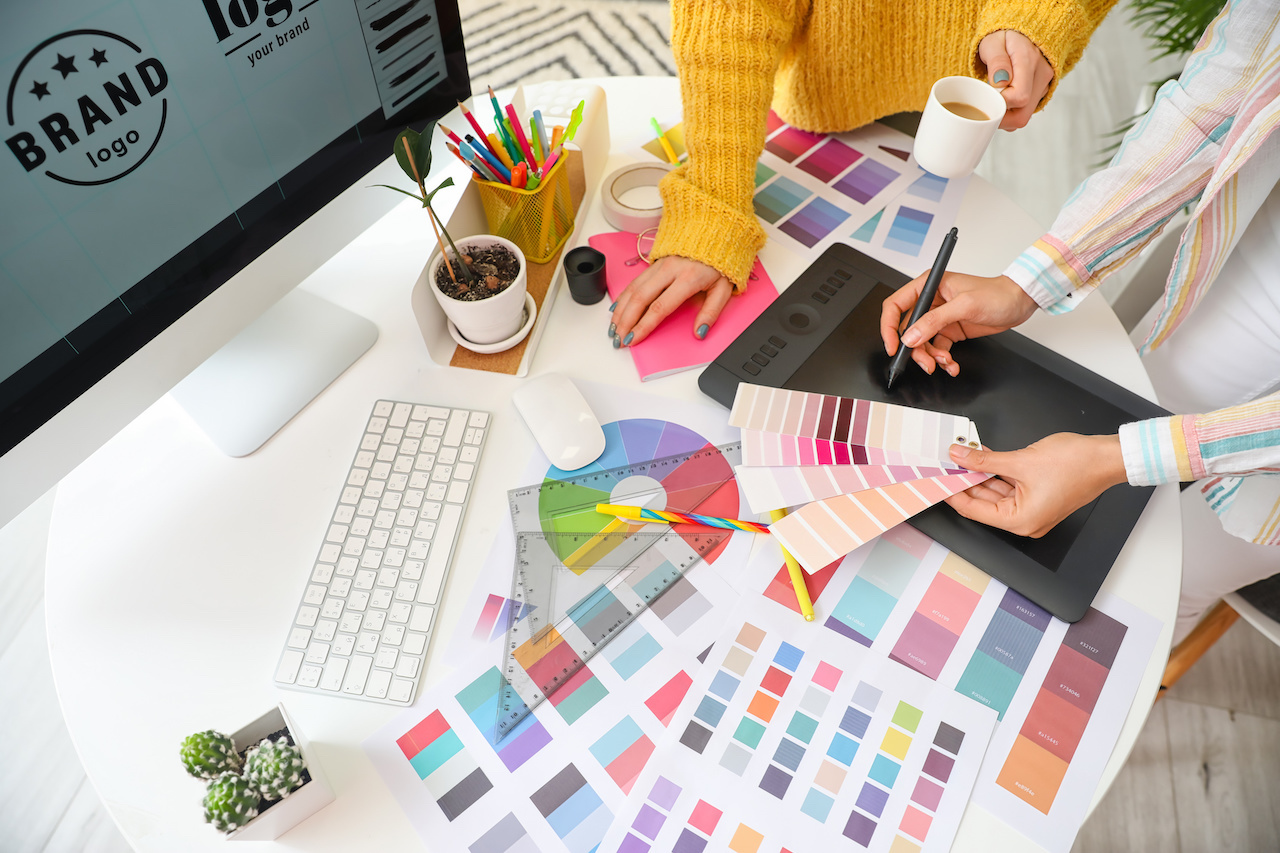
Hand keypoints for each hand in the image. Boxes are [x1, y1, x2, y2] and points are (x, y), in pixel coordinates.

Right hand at [609, 255, 733, 346]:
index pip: (659, 307)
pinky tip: (616, 310)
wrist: (714, 233)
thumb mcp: (723, 289)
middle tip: (618, 339)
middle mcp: (669, 270)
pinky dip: (623, 297)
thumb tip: (699, 332)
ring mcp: (659, 265)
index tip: (633, 339)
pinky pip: (634, 281)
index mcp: (687, 278)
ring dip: (620, 311)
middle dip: (626, 321)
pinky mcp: (654, 262)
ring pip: (633, 289)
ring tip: (613, 329)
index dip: (644, 325)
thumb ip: (711, 312)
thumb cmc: (719, 263)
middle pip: (640, 298)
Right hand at [880, 272, 1036, 376]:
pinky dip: (942, 359)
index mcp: (929, 286)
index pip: (896, 305)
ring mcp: (939, 317)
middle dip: (915, 349)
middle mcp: (930, 301)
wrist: (1019, 303)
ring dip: (930, 356)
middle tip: (926, 362)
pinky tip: (951, 363)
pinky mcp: (949, 330)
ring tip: (944, 363)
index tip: (893, 346)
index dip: (889, 327)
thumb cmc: (997, 294)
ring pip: (921, 342)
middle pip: (908, 330)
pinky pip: (937, 348)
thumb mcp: (964, 305)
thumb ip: (935, 321)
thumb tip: (911, 336)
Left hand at [944, 434, 1127, 536]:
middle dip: (965, 481)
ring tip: (962, 457)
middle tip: (947, 463)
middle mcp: (1026, 521)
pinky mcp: (1038, 497)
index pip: (973, 510)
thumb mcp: (1020, 461)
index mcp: (1020, 520)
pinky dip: (996, 474)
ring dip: (980, 475)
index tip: (937, 479)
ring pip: (996, 493)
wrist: (1106, 456)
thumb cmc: (1076, 464)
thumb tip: (960, 456)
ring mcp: (1033, 510)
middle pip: (984, 502)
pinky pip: (1010, 487)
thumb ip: (984, 460)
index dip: (952, 493)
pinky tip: (982, 458)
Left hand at [978, 30, 1054, 129]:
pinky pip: (1026, 111)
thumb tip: (999, 82)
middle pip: (1022, 114)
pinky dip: (1012, 112)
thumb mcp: (993, 42)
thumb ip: (996, 61)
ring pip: (1024, 116)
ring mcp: (1045, 84)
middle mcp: (1042, 74)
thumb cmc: (1004, 35)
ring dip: (1004, 116)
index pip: (1019, 96)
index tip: (986, 95)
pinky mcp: (1042, 91)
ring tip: (993, 98)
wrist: (1022, 31)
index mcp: (1029, 59)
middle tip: (986, 102)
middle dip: (999, 116)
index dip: (999, 103)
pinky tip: (1003, 99)